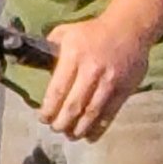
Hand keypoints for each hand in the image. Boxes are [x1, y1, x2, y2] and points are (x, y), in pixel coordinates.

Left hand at [38, 14, 152, 139]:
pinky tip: (89, 136)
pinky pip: (110, 114)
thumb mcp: (66, 32)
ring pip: (92, 113)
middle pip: (74, 105)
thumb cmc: (92, 31)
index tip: (43, 118)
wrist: (129, 27)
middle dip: (62, 122)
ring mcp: (110, 82)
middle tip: (55, 128)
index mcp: (74, 56)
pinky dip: (99, 128)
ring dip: (79, 129)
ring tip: (70, 135)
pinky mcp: (124, 89)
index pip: (58, 89)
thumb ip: (50, 48)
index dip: (49, 108)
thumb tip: (33, 62)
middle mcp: (92, 71)